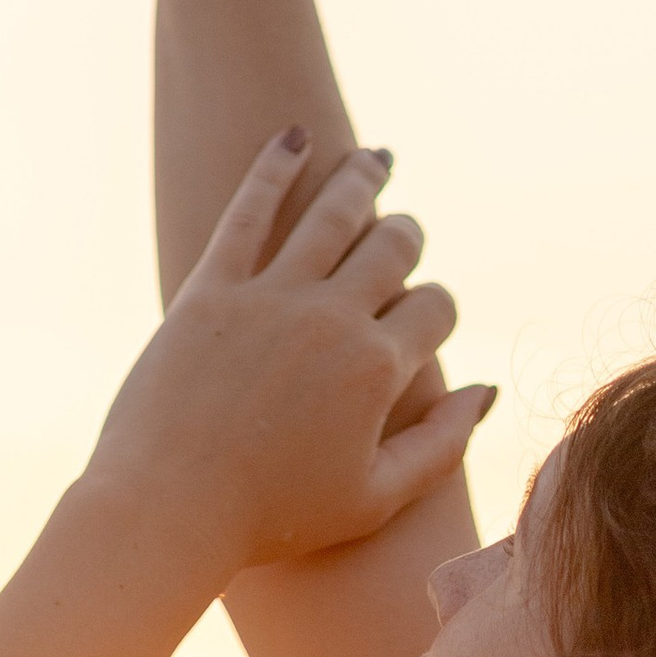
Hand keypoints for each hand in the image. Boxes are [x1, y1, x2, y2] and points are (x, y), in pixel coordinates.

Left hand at [81, 136, 494, 572]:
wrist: (168, 511)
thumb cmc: (274, 518)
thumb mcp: (376, 497)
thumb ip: (442, 444)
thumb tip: (487, 390)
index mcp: (378, 370)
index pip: (436, 306)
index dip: (439, 306)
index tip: (425, 316)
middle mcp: (332, 319)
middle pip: (393, 246)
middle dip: (407, 233)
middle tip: (403, 231)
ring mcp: (270, 297)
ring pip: (333, 213)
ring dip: (362, 178)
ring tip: (374, 160)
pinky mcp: (210, 287)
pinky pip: (249, 210)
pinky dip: (275, 167)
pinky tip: (294, 138)